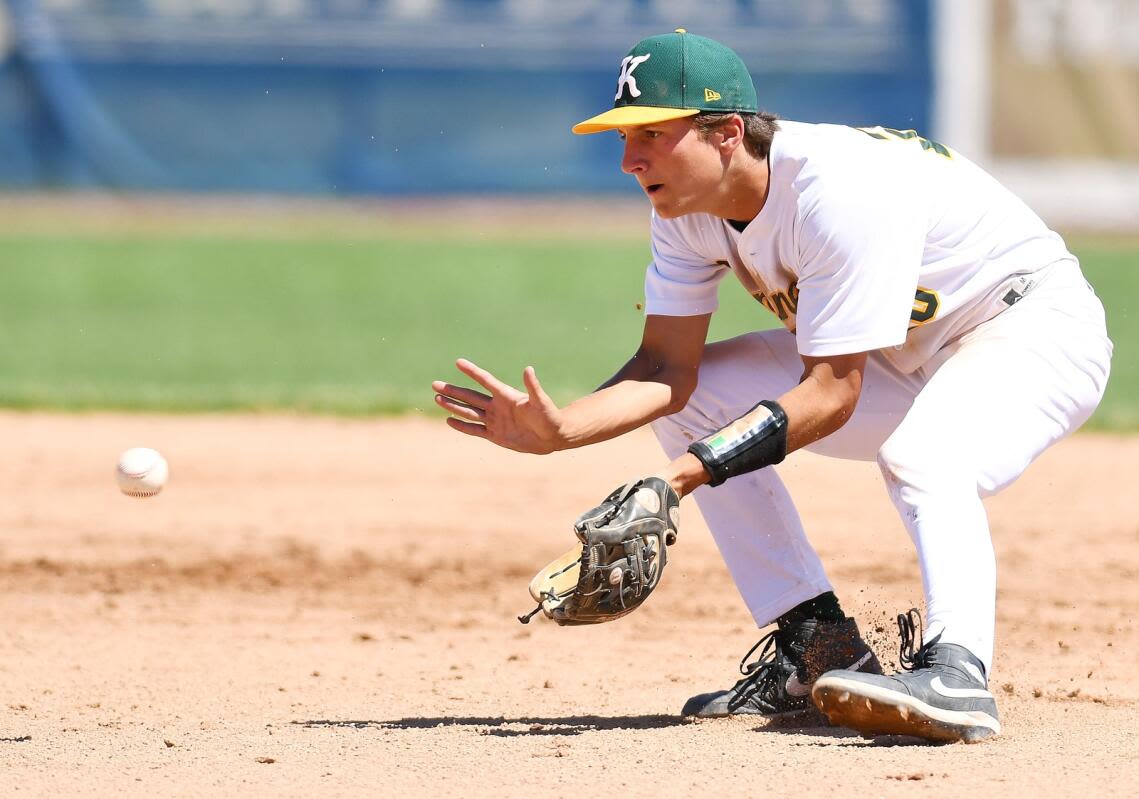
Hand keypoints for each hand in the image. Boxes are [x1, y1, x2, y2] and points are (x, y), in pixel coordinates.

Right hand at [432, 358, 564, 453]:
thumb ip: (533, 387)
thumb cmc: (550, 417)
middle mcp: (497, 406)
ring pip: (469, 411)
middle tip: (435, 384)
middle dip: (453, 391)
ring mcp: (495, 420)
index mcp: (506, 396)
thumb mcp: (541, 402)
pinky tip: (449, 420)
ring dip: (453, 406)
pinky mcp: (495, 435)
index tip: (458, 362)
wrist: (553, 436)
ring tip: (437, 398)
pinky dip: (462, 426)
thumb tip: (528, 369)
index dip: (472, 371)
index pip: (485, 380)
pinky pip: (475, 429)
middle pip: (470, 396)